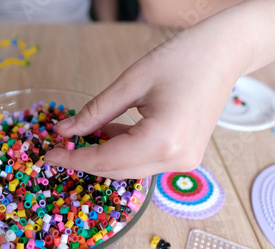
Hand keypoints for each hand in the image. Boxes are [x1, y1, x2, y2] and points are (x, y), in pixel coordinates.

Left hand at [44, 26, 242, 179]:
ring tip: (80, 135)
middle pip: (117, 170)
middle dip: (85, 160)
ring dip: (103, 156)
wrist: (226, 53)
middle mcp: (175, 160)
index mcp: (163, 141)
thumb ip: (95, 112)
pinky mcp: (184, 156)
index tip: (49, 154)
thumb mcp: (131, 82)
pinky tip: (106, 133)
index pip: (106, 160)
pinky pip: (143, 160)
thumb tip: (65, 130)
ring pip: (129, 168)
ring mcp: (183, 161)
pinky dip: (121, 151)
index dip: (73, 158)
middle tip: (59, 146)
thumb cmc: (183, 58)